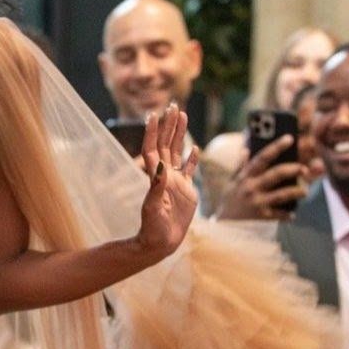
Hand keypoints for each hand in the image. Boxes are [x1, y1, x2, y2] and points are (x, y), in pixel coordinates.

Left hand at [136, 104, 199, 258]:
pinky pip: (190, 170)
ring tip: (182, 115)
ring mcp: (176, 182)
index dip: (153, 132)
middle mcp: (164, 175)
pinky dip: (193, 159)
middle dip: (169, 125)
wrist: (161, 243)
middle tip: (173, 105)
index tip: (153, 114)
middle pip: (166, 144)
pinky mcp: (186, 191)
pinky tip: (195, 148)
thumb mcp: (153, 208)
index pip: (153, 148)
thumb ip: (156, 187)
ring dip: (180, 134)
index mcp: (155, 177)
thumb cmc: (153, 228)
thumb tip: (160, 166)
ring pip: (177, 152)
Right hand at [216, 135, 306, 220]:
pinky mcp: (262, 217)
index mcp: (245, 177)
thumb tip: (246, 149)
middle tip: (304, 168)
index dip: (276, 147)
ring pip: (282, 194)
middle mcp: (251, 188)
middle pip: (276, 174)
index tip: (289, 138)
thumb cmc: (230, 201)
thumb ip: (240, 167)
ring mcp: (257, 202)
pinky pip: (279, 214)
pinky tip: (292, 215)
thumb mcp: (232, 183)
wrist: (225, 227)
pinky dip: (288, 215)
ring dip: (296, 191)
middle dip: (292, 169)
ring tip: (304, 190)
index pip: (261, 158)